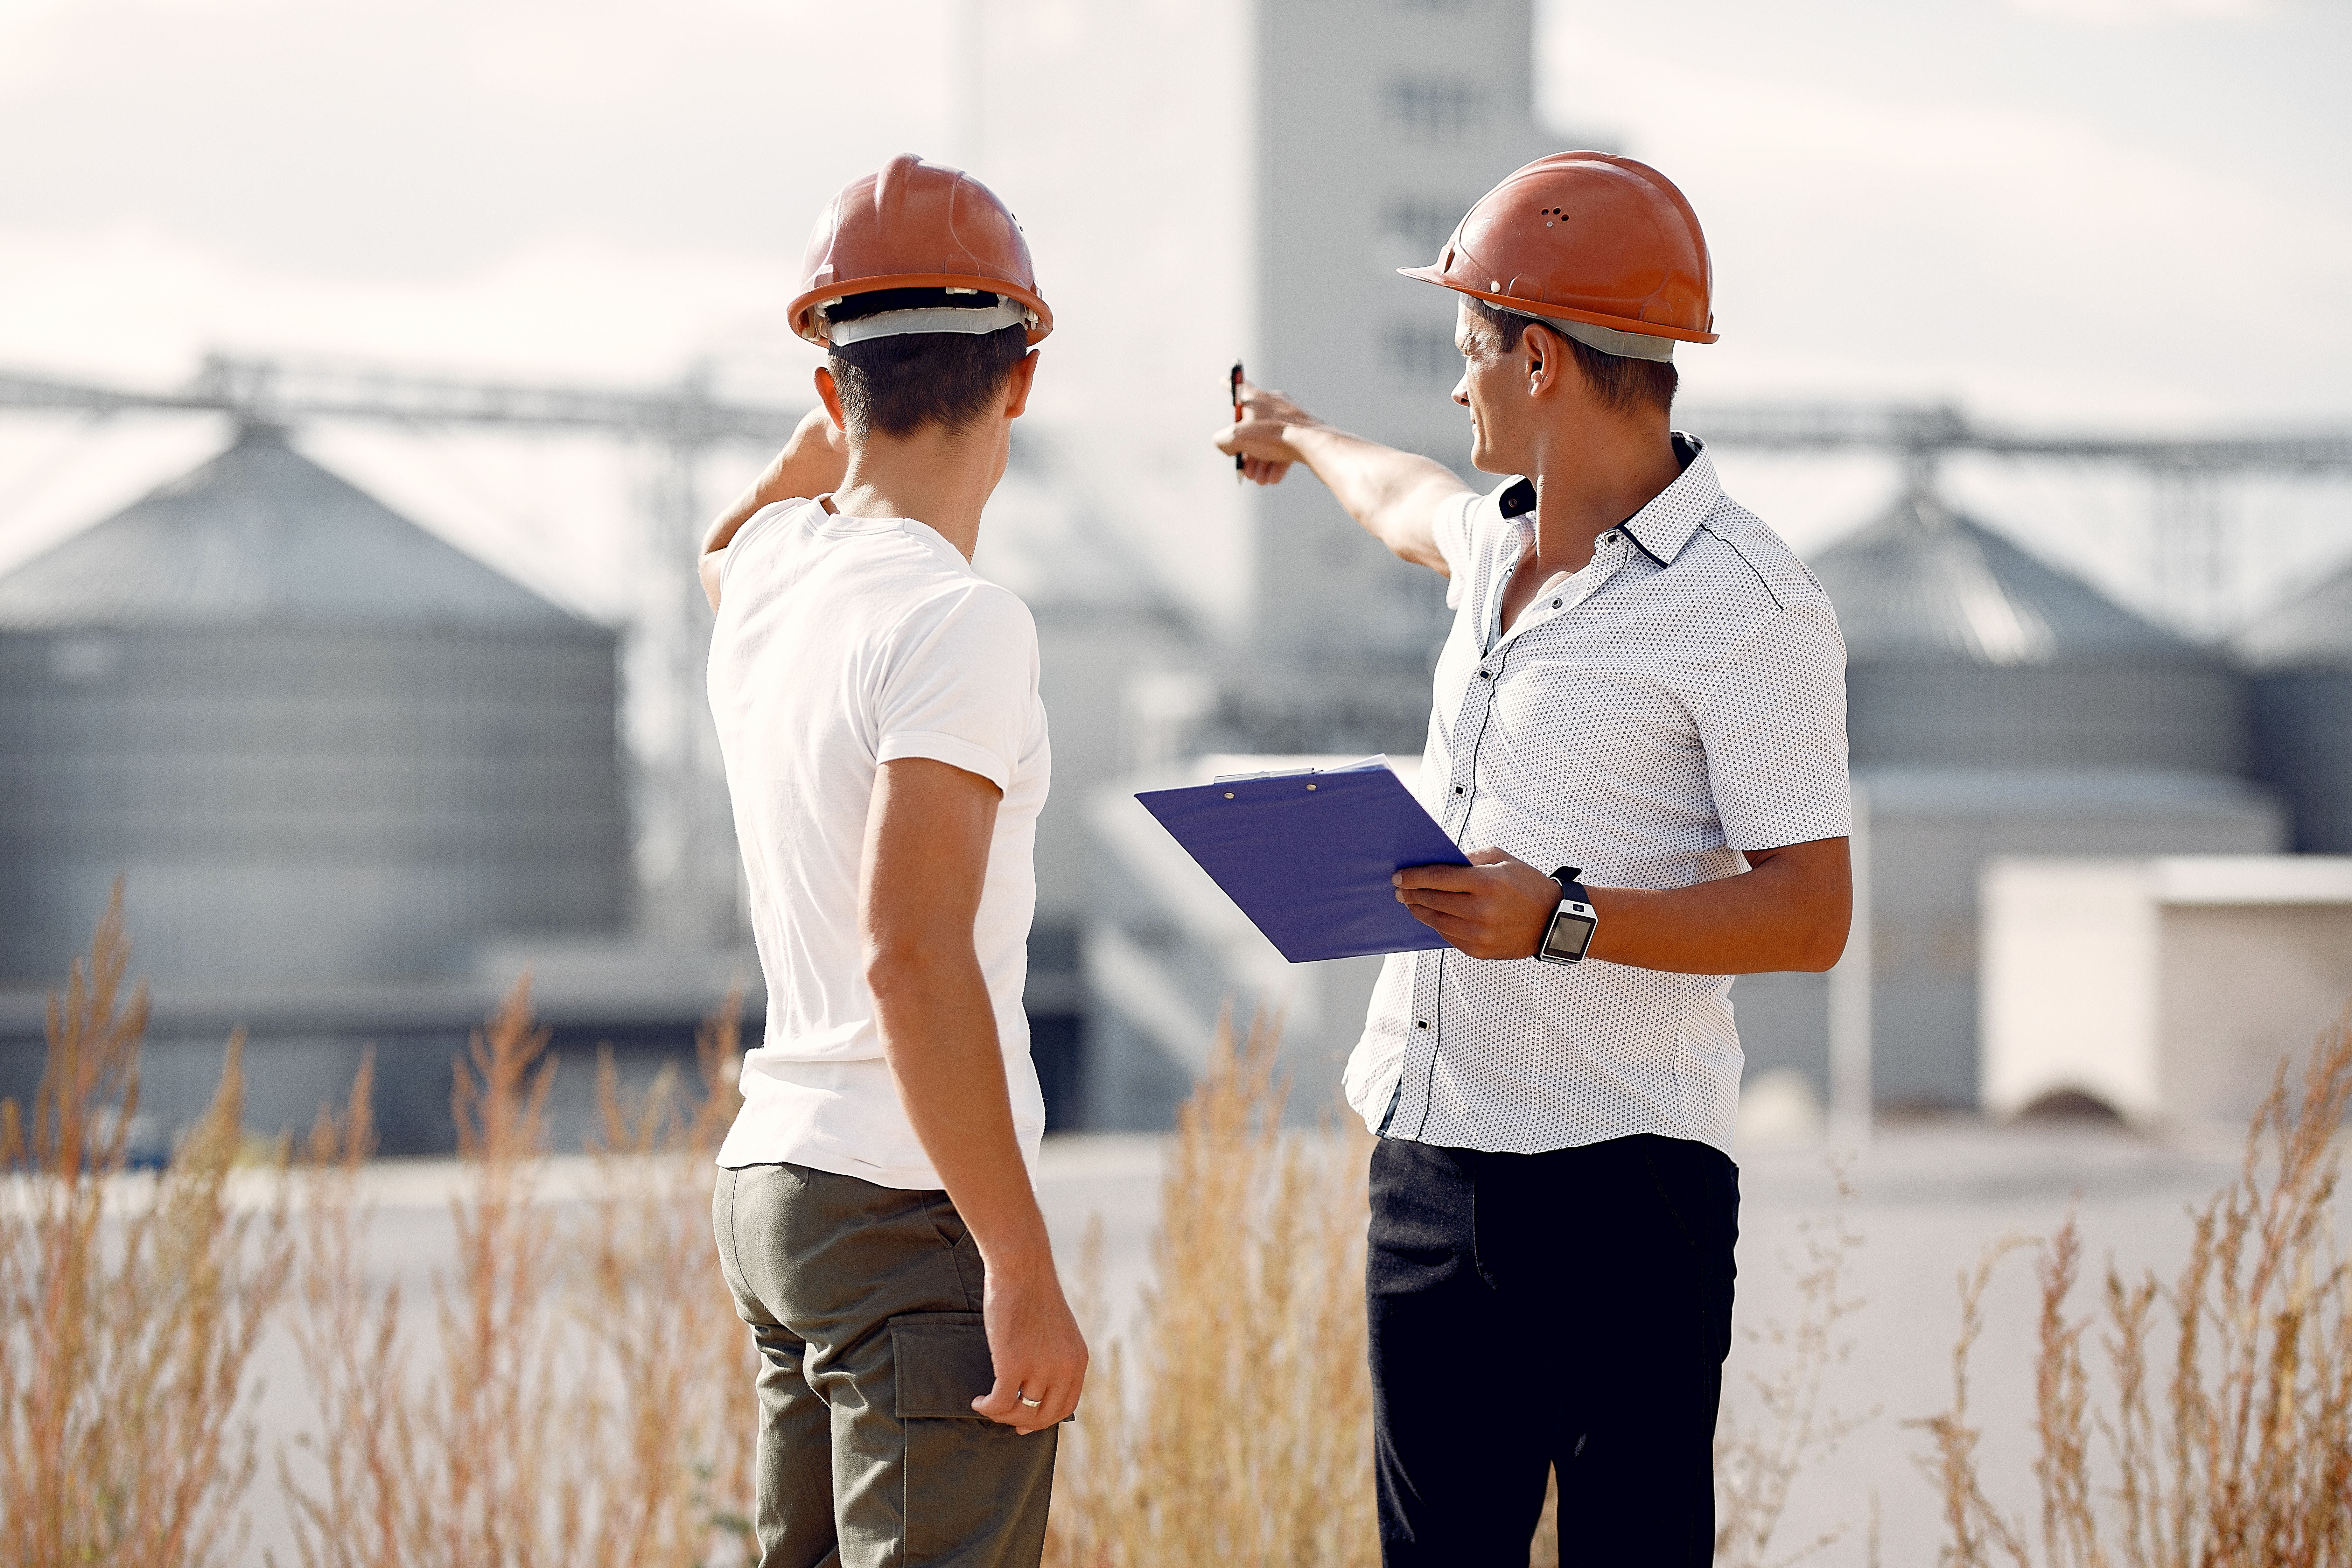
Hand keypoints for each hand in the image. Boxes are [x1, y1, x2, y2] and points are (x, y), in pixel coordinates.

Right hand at [969, 1256, 1087, 1434]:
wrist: (1022, 1268)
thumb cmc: (1033, 1293)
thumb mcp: (1058, 1331)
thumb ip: (1055, 1357)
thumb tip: (1038, 1386)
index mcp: (1077, 1360)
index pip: (1066, 1406)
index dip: (1044, 1420)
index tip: (1025, 1422)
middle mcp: (1063, 1368)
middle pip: (1044, 1416)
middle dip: (1021, 1422)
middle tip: (1002, 1416)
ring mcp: (1040, 1368)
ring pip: (1021, 1413)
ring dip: (1001, 1415)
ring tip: (988, 1404)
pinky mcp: (1013, 1363)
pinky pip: (1000, 1403)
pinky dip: (987, 1407)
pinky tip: (979, 1401)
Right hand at [1212, 378, 1318, 485]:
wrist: (1310, 442)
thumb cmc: (1273, 434)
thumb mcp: (1237, 437)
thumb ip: (1223, 440)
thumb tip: (1226, 446)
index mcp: (1256, 398)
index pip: (1237, 387)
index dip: (1228, 385)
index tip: (1223, 380)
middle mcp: (1273, 403)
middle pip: (1252, 428)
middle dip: (1246, 454)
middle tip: (1245, 471)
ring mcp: (1289, 416)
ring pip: (1269, 441)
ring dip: (1261, 464)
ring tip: (1259, 479)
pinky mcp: (1302, 430)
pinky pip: (1285, 447)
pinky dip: (1277, 463)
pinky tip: (1273, 479)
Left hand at [1393, 848, 1561, 959]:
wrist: (1553, 922)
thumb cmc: (1527, 885)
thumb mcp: (1502, 860)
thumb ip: (1470, 859)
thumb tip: (1440, 862)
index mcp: (1487, 883)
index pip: (1438, 878)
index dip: (1414, 877)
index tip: (1399, 876)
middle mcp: (1481, 910)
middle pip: (1433, 900)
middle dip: (1412, 894)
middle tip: (1399, 889)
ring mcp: (1480, 934)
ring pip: (1437, 922)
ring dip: (1420, 911)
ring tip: (1410, 903)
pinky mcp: (1480, 951)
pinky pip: (1449, 937)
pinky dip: (1437, 926)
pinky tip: (1432, 917)